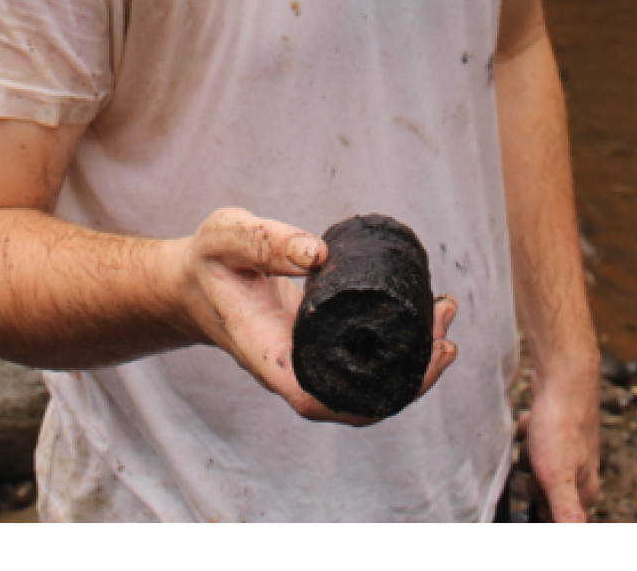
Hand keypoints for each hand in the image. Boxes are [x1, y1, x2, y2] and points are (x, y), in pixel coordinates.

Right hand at [179, 206, 459, 423]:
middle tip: (443, 332)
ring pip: (365, 383)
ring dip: (411, 361)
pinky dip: (397, 346)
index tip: (405, 368)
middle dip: (407, 377)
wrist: (193, 284)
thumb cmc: (209, 263)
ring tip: (443, 316)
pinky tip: (423, 320)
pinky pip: (363, 360)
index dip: (363, 398)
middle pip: (354, 399)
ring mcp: (308, 361)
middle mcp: (291, 368)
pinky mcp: (320, 345)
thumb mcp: (226, 238)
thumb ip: (265, 242)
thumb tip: (318, 253)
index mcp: (266, 353)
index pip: (312, 397)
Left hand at [519, 373, 601, 520]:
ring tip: (534, 440)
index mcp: (584, 489)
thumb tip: (571, 536)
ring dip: (528, 454)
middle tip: (536, 462)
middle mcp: (579, 469)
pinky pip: (533, 438)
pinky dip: (527, 432)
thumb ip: (564, 511)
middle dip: (532, 479)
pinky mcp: (554, 427)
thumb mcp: (558, 478)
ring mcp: (567, 447)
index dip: (540, 508)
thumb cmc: (562, 427)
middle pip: (543, 491)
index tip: (536, 488)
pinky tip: (530, 424)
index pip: (558, 518)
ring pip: (536, 464)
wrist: (564, 378)